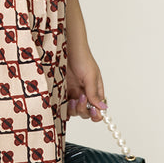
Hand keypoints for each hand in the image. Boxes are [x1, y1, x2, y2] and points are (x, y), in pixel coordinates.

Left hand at [65, 0, 105, 122]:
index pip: (97, 110)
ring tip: (72, 99)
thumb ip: (94, 93)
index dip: (95, 114)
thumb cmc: (82, 58)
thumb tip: (103, 109)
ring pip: (74, 112)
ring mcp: (72, 94)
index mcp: (95, 91)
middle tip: (81, 97)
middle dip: (84, 110)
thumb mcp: (91, 75)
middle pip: (85, 113)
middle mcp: (84, 94)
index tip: (92, 112)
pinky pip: (62, 106)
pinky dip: (63, 107)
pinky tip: (63, 100)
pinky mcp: (61, 92)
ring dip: (74, 109)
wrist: (65, 48)